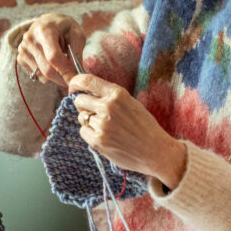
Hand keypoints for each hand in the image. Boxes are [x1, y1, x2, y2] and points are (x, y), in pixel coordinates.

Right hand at [17, 13, 85, 88]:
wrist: (49, 22)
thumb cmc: (65, 28)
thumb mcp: (77, 35)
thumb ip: (76, 53)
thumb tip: (76, 74)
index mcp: (44, 30)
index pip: (54, 57)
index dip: (66, 71)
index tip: (76, 79)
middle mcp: (30, 39)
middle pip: (46, 68)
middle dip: (62, 78)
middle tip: (73, 80)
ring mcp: (23, 49)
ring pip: (41, 75)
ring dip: (56, 76)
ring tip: (63, 65)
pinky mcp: (20, 57)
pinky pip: (36, 75)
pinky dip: (47, 75)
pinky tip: (51, 63)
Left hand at [68, 74, 186, 188]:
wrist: (155, 151)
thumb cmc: (145, 127)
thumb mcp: (131, 103)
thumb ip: (111, 96)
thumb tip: (87, 92)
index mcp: (118, 94)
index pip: (86, 80)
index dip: (75, 83)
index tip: (74, 88)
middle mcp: (108, 106)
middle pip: (79, 100)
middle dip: (83, 106)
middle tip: (95, 113)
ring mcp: (102, 124)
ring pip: (82, 117)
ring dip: (90, 122)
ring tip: (107, 128)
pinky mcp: (98, 140)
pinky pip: (83, 132)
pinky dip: (91, 134)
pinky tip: (106, 137)